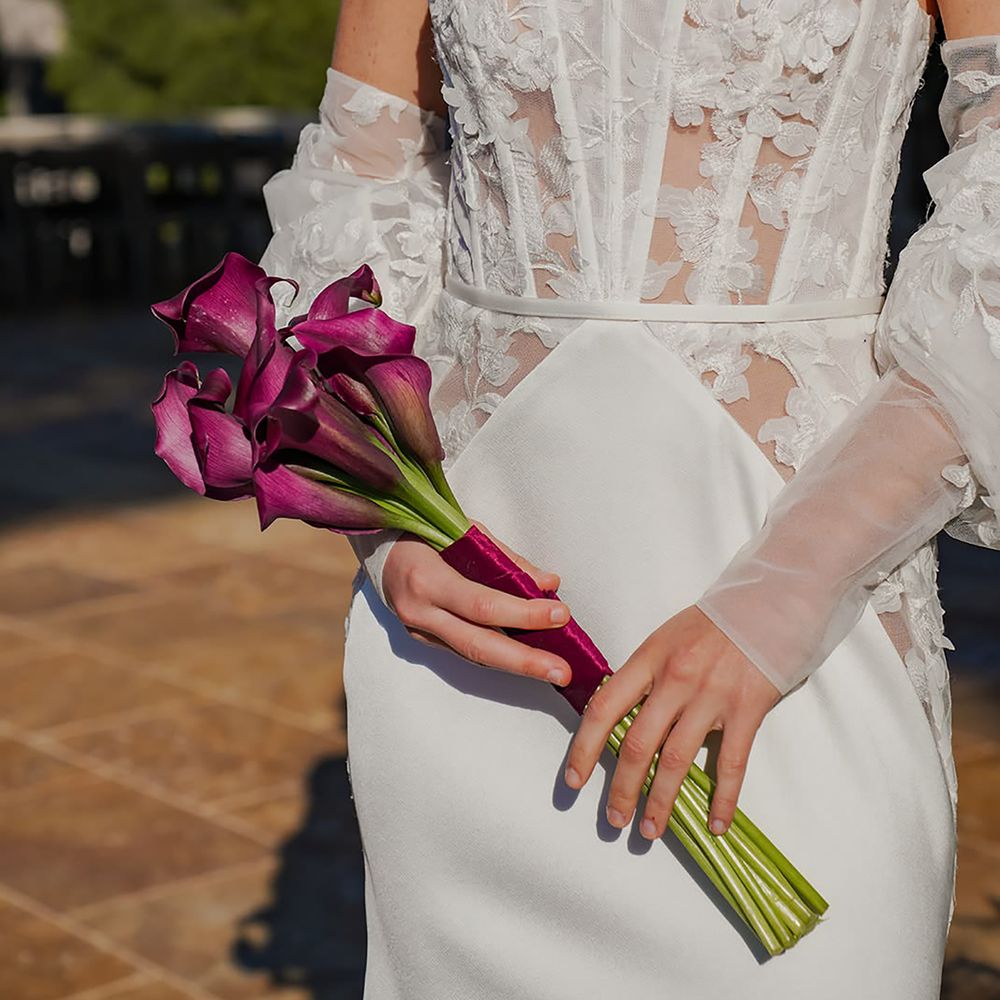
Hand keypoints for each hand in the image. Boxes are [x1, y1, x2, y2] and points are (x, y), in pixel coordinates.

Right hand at [382, 520, 573, 684]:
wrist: (376, 544)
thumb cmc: (424, 530)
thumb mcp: (464, 531)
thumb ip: (506, 560)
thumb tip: (549, 584)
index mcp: (427, 578)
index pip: (483, 605)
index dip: (524, 614)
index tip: (561, 615)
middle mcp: (419, 611)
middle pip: (478, 645)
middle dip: (524, 662)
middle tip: (562, 672)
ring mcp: (418, 630)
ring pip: (472, 655)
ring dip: (516, 664)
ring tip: (553, 670)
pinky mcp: (422, 639)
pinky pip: (464, 650)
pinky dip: (496, 654)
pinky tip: (524, 658)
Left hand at [563, 606, 780, 838]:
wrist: (769, 603)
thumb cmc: (711, 624)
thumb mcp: (664, 638)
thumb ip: (642, 676)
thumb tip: (614, 716)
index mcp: (649, 659)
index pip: (604, 708)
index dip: (585, 748)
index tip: (574, 779)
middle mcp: (676, 679)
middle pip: (638, 744)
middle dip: (622, 789)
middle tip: (614, 819)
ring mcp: (712, 696)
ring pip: (678, 760)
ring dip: (660, 801)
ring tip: (649, 831)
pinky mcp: (748, 709)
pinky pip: (732, 764)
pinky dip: (723, 799)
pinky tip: (715, 826)